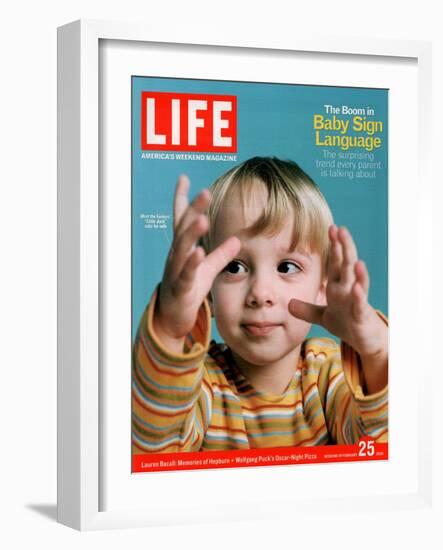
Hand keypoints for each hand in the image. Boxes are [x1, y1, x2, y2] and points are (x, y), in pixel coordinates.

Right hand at [154, 175, 240, 350]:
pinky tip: (199, 252)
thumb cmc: (189, 289)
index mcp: (183, 249)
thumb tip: (238, 239)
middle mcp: (177, 255)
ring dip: (192, 233)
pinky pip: (185, 274)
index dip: (183, 200)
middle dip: (194, 209)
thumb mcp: (207, 269)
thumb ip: (221, 254)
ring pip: (182, 248)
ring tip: (203, 219)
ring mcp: (176, 270)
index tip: (184, 178)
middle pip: (184, 228)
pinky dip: (191, 263)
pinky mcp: (180, 287)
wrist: (173, 317)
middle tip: (205, 192)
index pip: (182, 220)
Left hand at [288, 225, 387, 392]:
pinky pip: (359, 304)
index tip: (330, 228)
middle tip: (340, 229)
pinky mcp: (361, 316)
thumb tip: (288, 304)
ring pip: (357, 282)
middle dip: (344, 248)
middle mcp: (348, 290)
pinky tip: (356, 286)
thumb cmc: (347, 323)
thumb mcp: (323, 316)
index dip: (333, 246)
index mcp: (338, 287)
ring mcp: (356, 301)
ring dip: (355, 269)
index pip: (335, 263)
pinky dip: (358, 296)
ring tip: (354, 257)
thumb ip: (307, 309)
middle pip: (346, 265)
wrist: (364, 341)